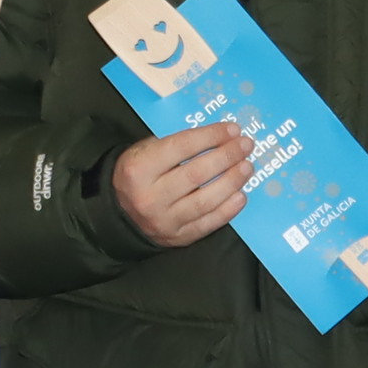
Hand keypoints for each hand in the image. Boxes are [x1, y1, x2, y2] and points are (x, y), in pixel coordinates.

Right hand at [112, 121, 252, 248]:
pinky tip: (240, 195)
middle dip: (227, 156)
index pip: (182, 147)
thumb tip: (218, 137)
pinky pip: (207, 224)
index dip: (211, 136)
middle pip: (197, 173)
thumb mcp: (144, 152)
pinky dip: (227, 210)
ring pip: (205, 200)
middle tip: (246, 145)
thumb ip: (176, 144)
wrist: (119, 214)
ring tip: (247, 167)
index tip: (232, 129)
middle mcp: (150, 196)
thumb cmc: (138, 175)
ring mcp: (164, 220)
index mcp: (139, 168)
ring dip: (232, 182)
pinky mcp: (177, 238)